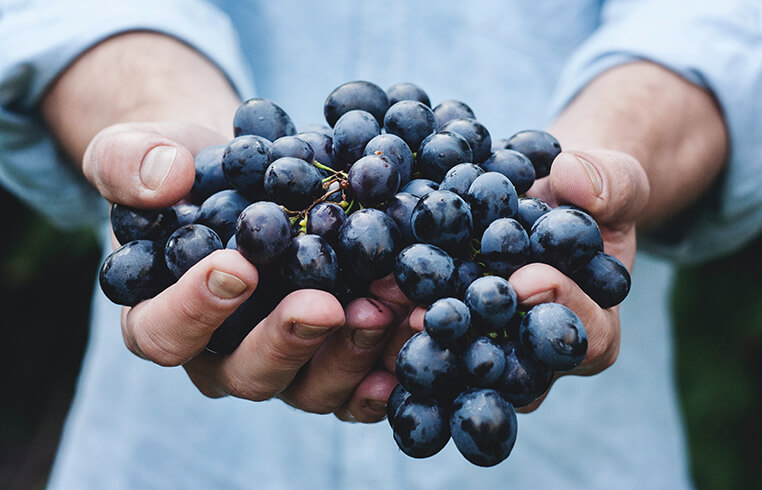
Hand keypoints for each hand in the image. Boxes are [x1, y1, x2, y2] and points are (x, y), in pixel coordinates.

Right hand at [85, 121, 397, 421]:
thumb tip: (165, 178)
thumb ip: (130, 162)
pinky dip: (390, 365)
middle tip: (326, 305)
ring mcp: (284, 363)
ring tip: (389, 306)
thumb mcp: (138, 151)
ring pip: (312, 386)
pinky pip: (360, 383)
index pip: (164, 333)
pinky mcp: (333, 358)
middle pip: (248, 373)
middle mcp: (223, 356)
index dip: (195, 309)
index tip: (237, 267)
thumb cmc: (185, 171)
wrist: (247, 175)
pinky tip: (418, 334)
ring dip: (353, 352)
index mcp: (162, 318)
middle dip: (289, 341)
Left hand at [351, 147, 649, 414]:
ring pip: (458, 364)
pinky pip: (421, 339)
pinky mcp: (446, 333)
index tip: (529, 278)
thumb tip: (574, 180)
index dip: (561, 310)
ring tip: (383, 308)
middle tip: (435, 315)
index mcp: (592, 329)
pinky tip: (359, 299)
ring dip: (419, 340)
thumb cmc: (587, 195)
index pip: (586, 338)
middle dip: (474, 340)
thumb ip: (609, 183)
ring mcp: (487, 349)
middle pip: (511, 369)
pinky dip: (390, 321)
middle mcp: (536, 356)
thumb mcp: (613, 180)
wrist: (543, 197)